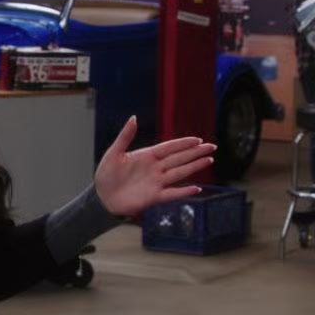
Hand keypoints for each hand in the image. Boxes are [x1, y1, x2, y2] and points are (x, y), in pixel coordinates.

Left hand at [93, 116, 216, 216]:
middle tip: (212, 147)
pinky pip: (172, 193)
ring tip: (209, 160)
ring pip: (180, 173)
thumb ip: (125, 136)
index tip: (198, 139)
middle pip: (179, 158)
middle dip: (195, 152)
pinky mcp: (154, 197)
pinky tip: (197, 188)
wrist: (102, 197)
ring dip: (194, 167)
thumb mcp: (113, 153)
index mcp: (146, 156)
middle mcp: (155, 168)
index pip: (169, 147)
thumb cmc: (106, 175)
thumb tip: (133, 118)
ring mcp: (156, 182)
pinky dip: (184, 191)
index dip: (183, 143)